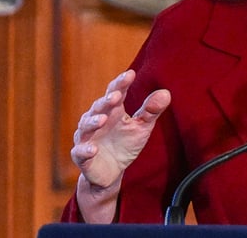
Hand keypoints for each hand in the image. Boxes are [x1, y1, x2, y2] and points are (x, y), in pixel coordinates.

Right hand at [71, 70, 171, 189]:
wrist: (111, 172)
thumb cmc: (125, 144)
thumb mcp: (142, 128)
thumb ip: (151, 111)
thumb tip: (166, 93)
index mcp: (113, 111)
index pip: (116, 92)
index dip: (121, 84)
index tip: (130, 74)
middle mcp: (97, 120)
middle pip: (99, 106)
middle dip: (106, 101)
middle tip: (116, 96)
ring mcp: (87, 138)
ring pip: (86, 126)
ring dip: (93, 122)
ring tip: (103, 119)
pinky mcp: (82, 156)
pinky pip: (80, 152)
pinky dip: (85, 150)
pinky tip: (93, 149)